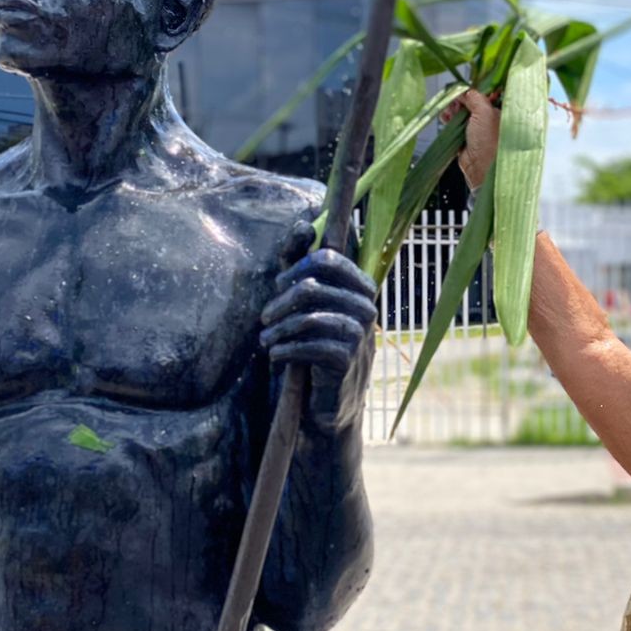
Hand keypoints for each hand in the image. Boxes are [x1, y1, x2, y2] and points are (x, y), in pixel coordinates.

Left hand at [261, 221, 377, 429]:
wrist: (330, 405)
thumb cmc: (317, 348)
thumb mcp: (309, 305)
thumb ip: (304, 266)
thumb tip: (303, 224)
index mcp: (361, 288)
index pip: (328, 259)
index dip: (296, 267)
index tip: (278, 284)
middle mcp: (366, 308)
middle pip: (312, 287)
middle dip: (280, 302)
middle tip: (264, 319)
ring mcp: (360, 334)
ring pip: (307, 317)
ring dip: (277, 330)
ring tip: (265, 341)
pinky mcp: (347, 360)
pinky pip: (309, 345)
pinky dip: (285, 350)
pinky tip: (276, 357)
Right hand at [439, 87, 499, 191]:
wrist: (483, 168)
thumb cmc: (491, 142)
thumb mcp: (484, 111)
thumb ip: (475, 97)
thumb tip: (466, 91)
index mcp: (501, 111)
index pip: (486, 95)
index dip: (473, 91)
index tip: (462, 89)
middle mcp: (491, 120)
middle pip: (472, 103)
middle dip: (460, 101)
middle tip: (455, 101)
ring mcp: (478, 130)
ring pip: (462, 113)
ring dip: (453, 110)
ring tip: (449, 111)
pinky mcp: (467, 139)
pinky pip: (456, 125)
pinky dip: (449, 120)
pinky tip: (445, 118)